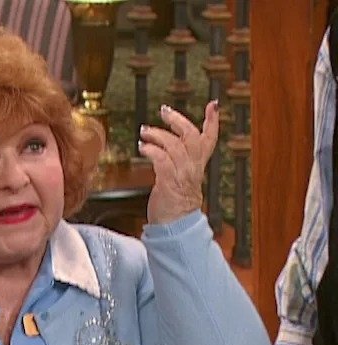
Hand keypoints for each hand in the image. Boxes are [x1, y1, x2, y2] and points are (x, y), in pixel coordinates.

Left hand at [138, 101, 218, 223]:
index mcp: (197, 167)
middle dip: (178, 120)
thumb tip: (164, 150)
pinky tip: (143, 147)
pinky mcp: (169, 182)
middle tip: (164, 111)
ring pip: (175, 145)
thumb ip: (176, 164)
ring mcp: (182, 175)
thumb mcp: (179, 180)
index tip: (213, 105)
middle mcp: (192, 169)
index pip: (209, 140)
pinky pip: (162, 159)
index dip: (212, 122)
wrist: (175, 228)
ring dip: (158, 134)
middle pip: (192, 136)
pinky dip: (152, 150)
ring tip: (145, 132)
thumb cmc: (173, 206)